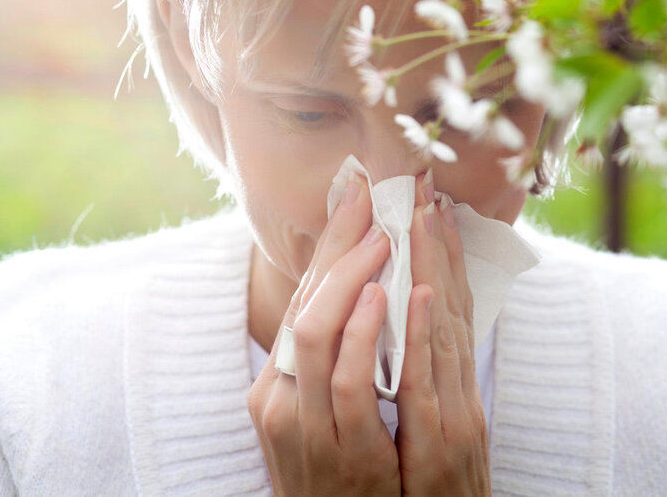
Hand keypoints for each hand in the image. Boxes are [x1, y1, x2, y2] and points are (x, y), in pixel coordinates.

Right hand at [247, 174, 400, 495]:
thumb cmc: (339, 470)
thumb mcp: (322, 412)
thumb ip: (333, 359)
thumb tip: (358, 294)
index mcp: (276, 383)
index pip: (301, 298)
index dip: (329, 246)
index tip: (355, 197)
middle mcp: (280, 398)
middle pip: (303, 304)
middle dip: (339, 249)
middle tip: (373, 205)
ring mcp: (306, 425)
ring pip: (313, 333)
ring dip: (352, 279)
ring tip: (383, 240)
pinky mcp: (341, 452)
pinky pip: (350, 383)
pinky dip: (367, 332)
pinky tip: (390, 297)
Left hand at [395, 171, 490, 495]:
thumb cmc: (431, 490)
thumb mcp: (432, 427)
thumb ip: (423, 375)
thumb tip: (403, 323)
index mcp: (454, 384)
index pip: (450, 306)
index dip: (441, 255)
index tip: (432, 207)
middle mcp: (459, 391)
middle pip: (449, 304)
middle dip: (436, 245)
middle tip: (427, 190)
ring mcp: (456, 414)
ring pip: (444, 327)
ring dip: (434, 268)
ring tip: (426, 216)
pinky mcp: (442, 444)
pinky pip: (425, 380)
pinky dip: (424, 333)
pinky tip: (418, 292)